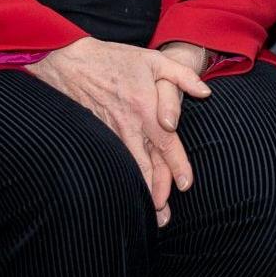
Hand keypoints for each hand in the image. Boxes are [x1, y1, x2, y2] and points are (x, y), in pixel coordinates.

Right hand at [29, 37, 211, 225]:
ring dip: (139, 191)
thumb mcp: (154, 60)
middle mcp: (128, 125)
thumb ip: (183, 76)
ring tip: (148, 215)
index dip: (177, 166)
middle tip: (164, 217)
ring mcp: (109, 131)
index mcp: (145, 109)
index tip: (185, 185)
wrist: (69, 60)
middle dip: (157, 192)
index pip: (166, 144)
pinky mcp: (95, 133)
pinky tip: (125, 193)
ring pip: (129, 167)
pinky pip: (112, 161)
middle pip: (147, 165)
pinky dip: (120, 179)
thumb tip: (206, 94)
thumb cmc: (115, 59)